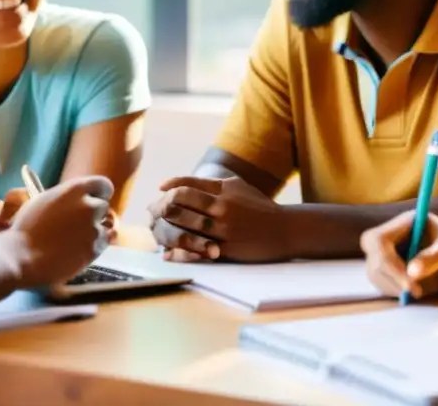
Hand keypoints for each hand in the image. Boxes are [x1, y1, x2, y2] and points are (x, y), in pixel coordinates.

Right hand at [8, 175, 112, 286]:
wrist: (22, 256)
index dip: (100, 192)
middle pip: (103, 206)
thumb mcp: (44, 200)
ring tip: (75, 238)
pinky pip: (104, 242)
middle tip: (78, 222)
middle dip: (94, 213)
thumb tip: (78, 199)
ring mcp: (93, 228)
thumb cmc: (26, 229)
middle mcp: (88, 206)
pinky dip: (96, 244)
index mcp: (75, 189)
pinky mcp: (95, 248)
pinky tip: (80, 247)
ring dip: (94, 229)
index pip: (103, 184)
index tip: (97, 197)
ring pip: (105, 225)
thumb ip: (66, 197)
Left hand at [148, 176, 287, 262]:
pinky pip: (197, 252)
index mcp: (223, 191)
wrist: (285, 230)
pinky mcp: (227, 250)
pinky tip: (168, 254)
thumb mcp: (237, 187)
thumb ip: (210, 184)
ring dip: (166, 229)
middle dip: (161, 208)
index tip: (160, 190)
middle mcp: (222, 208)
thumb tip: (180, 184)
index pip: (187, 186)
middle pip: (180, 205)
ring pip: (184, 228)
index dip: (170, 187)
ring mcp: (224, 230)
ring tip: (157, 230)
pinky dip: (179, 254)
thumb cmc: (259, 206)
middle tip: (152, 211)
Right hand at [360, 211, 437, 298]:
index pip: (380, 239)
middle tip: (411, 292)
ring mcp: (391, 251)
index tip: (409, 283)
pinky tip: (409, 293)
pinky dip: (392, 290)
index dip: (389, 262)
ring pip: (373, 269)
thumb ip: (433, 258)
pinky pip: (380, 280)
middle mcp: (394, 235)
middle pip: (372, 254)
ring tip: (417, 293)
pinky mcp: (392, 267)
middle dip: (388, 275)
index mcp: (407, 223)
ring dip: (391, 286)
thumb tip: (411, 272)